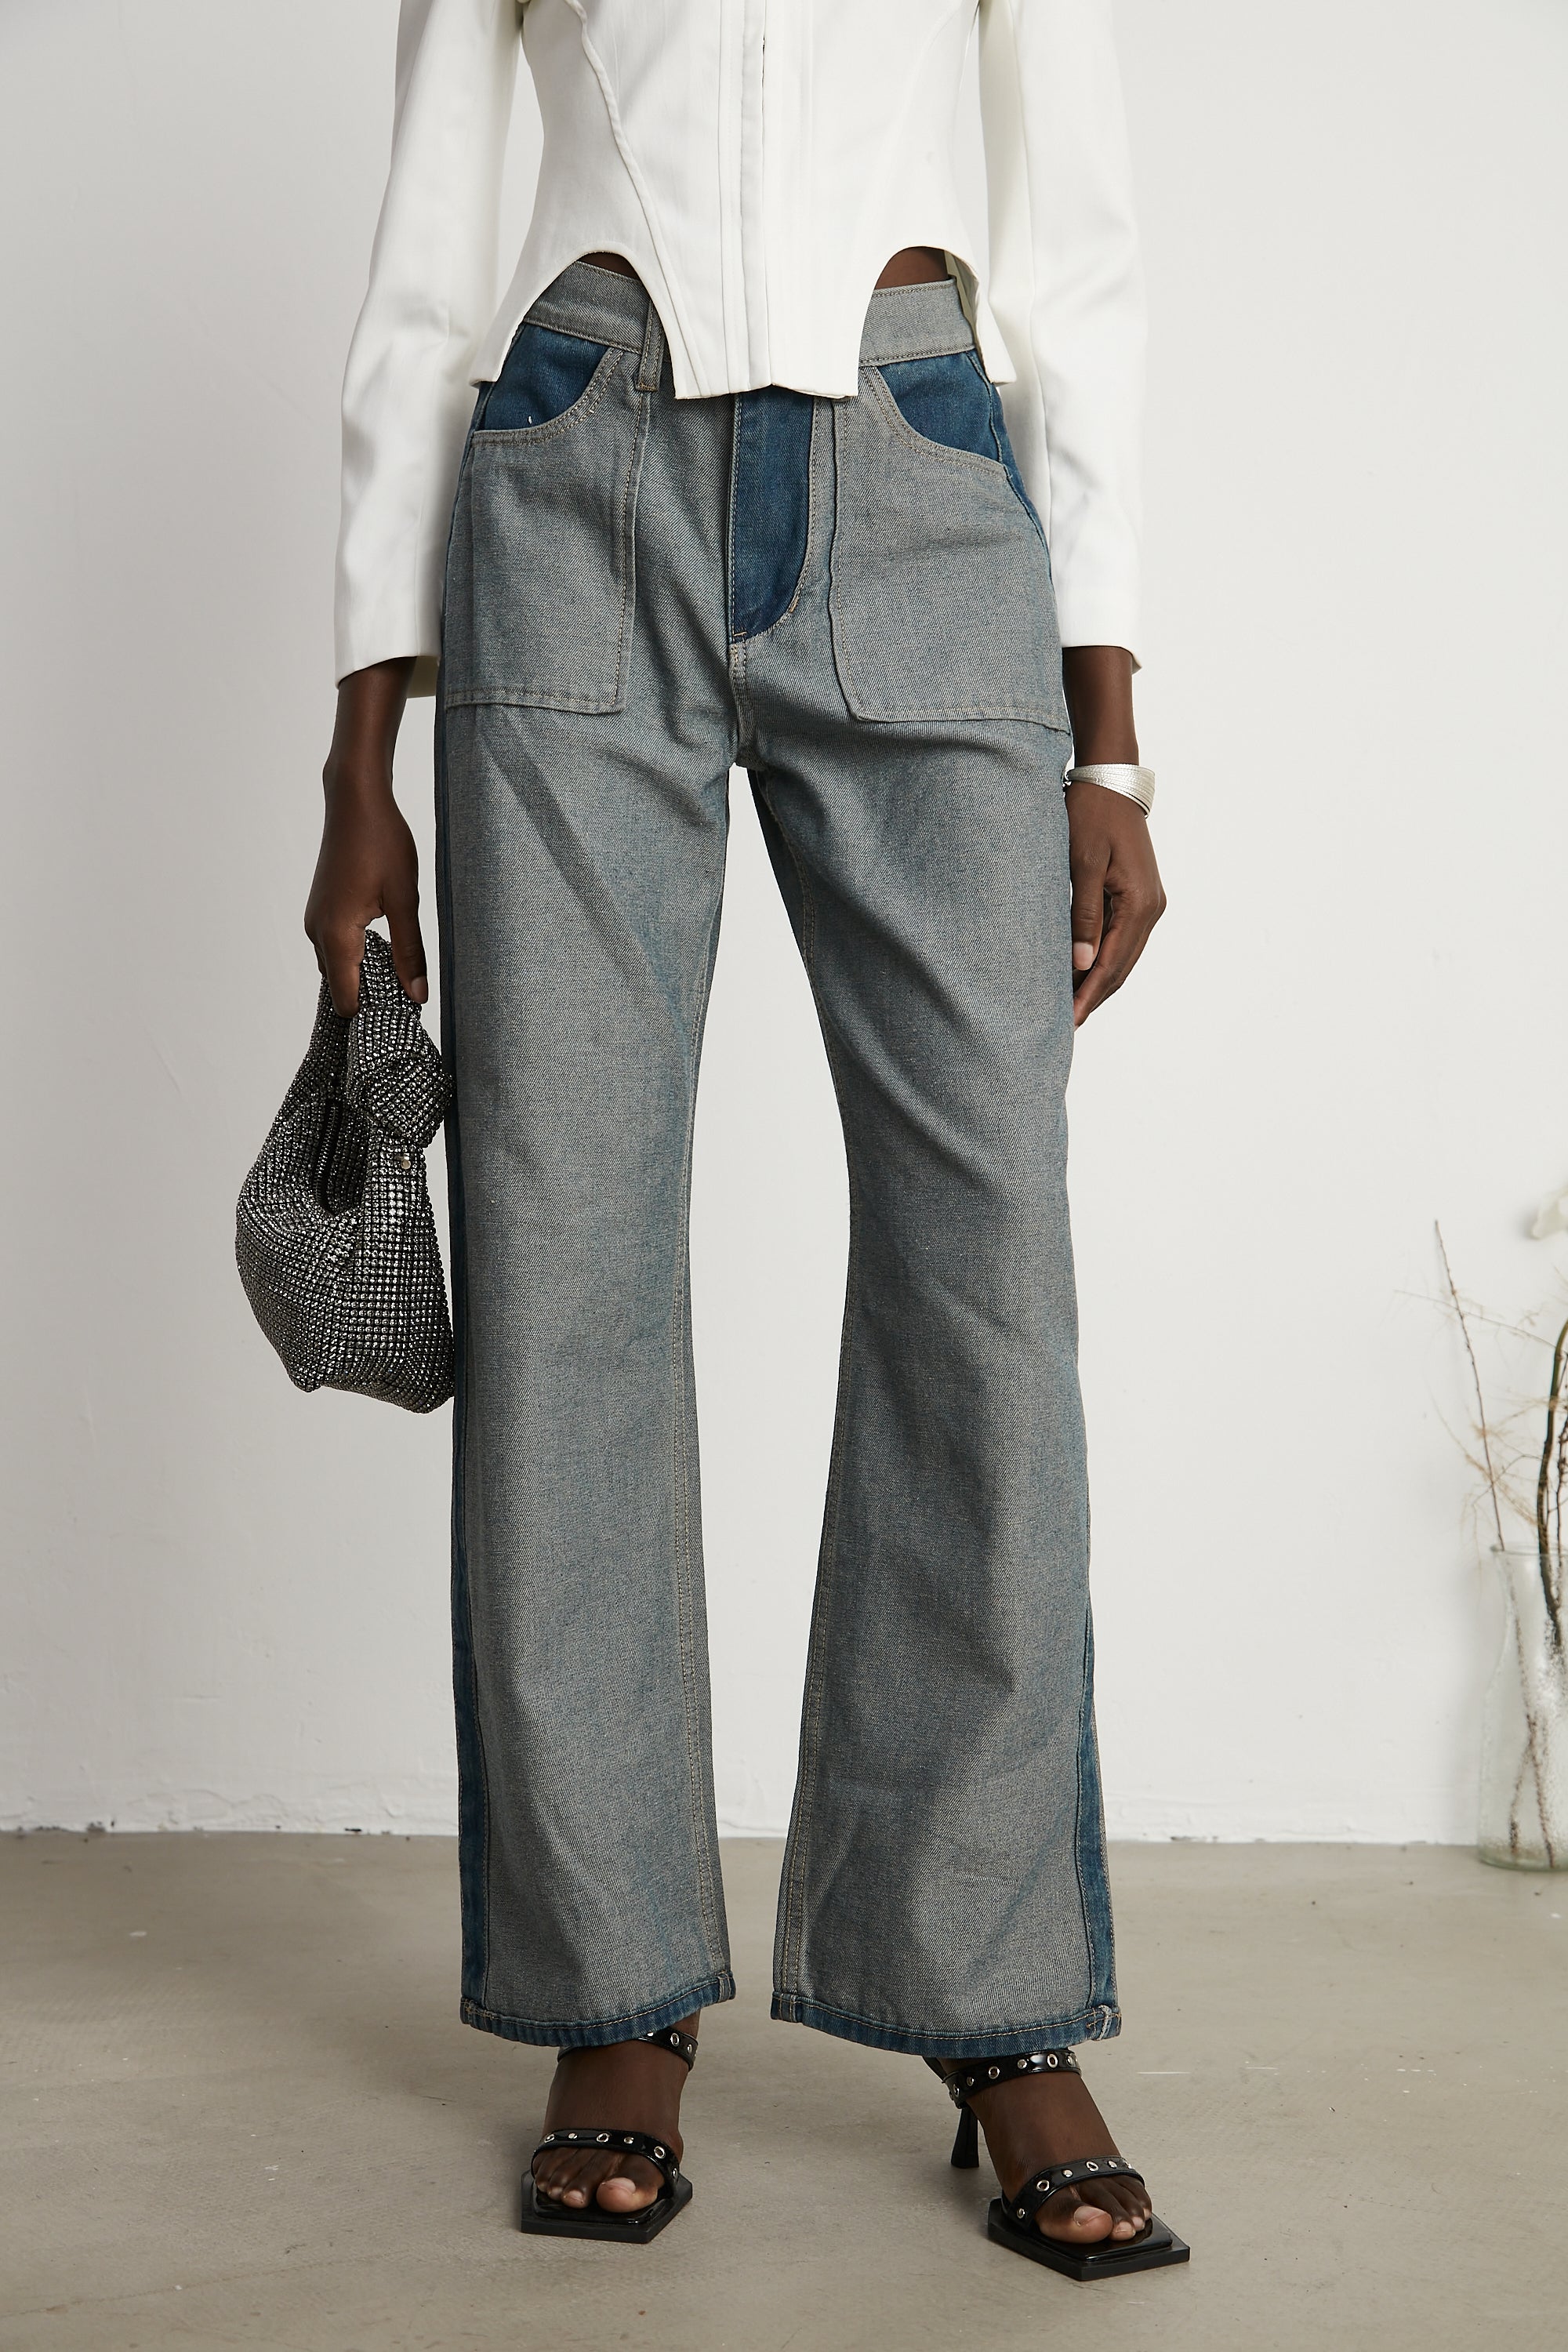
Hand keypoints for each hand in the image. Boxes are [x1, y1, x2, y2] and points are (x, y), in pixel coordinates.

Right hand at [303, 657, 423, 1015]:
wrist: (355, 799)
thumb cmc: (382, 842)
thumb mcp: (406, 900)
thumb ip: (410, 952)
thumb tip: (418, 997)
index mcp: (336, 937)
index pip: (347, 1002)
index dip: (372, 1016)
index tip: (401, 1020)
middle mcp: (317, 933)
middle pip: (341, 988)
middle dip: (371, 999)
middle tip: (408, 1001)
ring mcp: (315, 920)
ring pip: (339, 967)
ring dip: (365, 976)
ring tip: (401, 977)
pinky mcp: (321, 909)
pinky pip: (336, 948)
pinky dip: (358, 957)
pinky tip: (386, 950)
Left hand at [1059, 644, 1165, 1025]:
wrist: (1110, 782)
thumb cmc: (1090, 815)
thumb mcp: (1081, 864)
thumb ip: (1082, 916)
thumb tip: (1082, 965)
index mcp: (1139, 903)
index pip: (1113, 964)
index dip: (1089, 995)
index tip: (1067, 1022)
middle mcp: (1152, 908)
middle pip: (1122, 967)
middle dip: (1094, 997)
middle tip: (1064, 1026)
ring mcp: (1149, 903)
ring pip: (1124, 957)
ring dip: (1099, 982)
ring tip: (1070, 1007)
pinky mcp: (1140, 897)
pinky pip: (1122, 940)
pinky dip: (1104, 961)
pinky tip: (1082, 973)